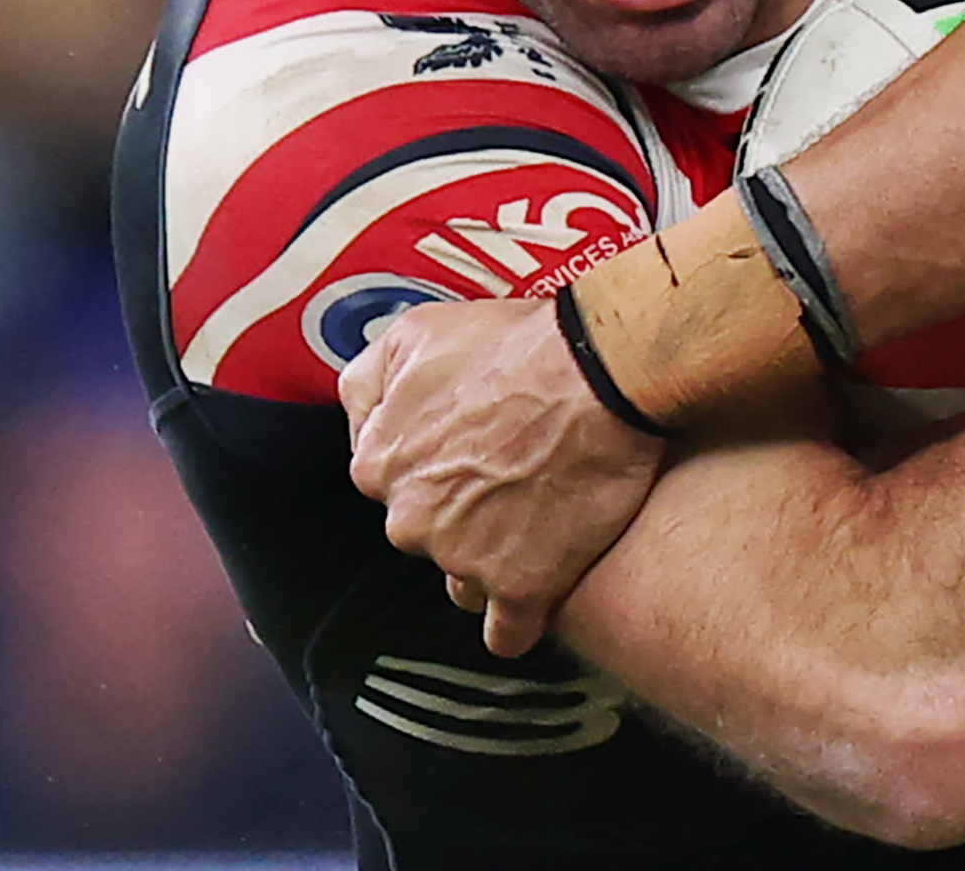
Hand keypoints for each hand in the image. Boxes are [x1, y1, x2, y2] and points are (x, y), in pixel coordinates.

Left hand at [339, 297, 664, 657]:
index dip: (434, 462)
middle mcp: (409, 521)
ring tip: (538, 519)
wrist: (602, 375)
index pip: (390, 482)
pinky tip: (535, 596)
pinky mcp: (522, 589)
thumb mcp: (416, 331)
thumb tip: (361, 417)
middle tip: (512, 475)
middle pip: (426, 532)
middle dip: (460, 513)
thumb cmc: (516, 346)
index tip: (471, 447)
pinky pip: (506, 634)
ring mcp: (464, 561)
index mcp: (380, 464)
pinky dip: (518, 621)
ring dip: (491, 559)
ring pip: (464, 579)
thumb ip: (368, 380)